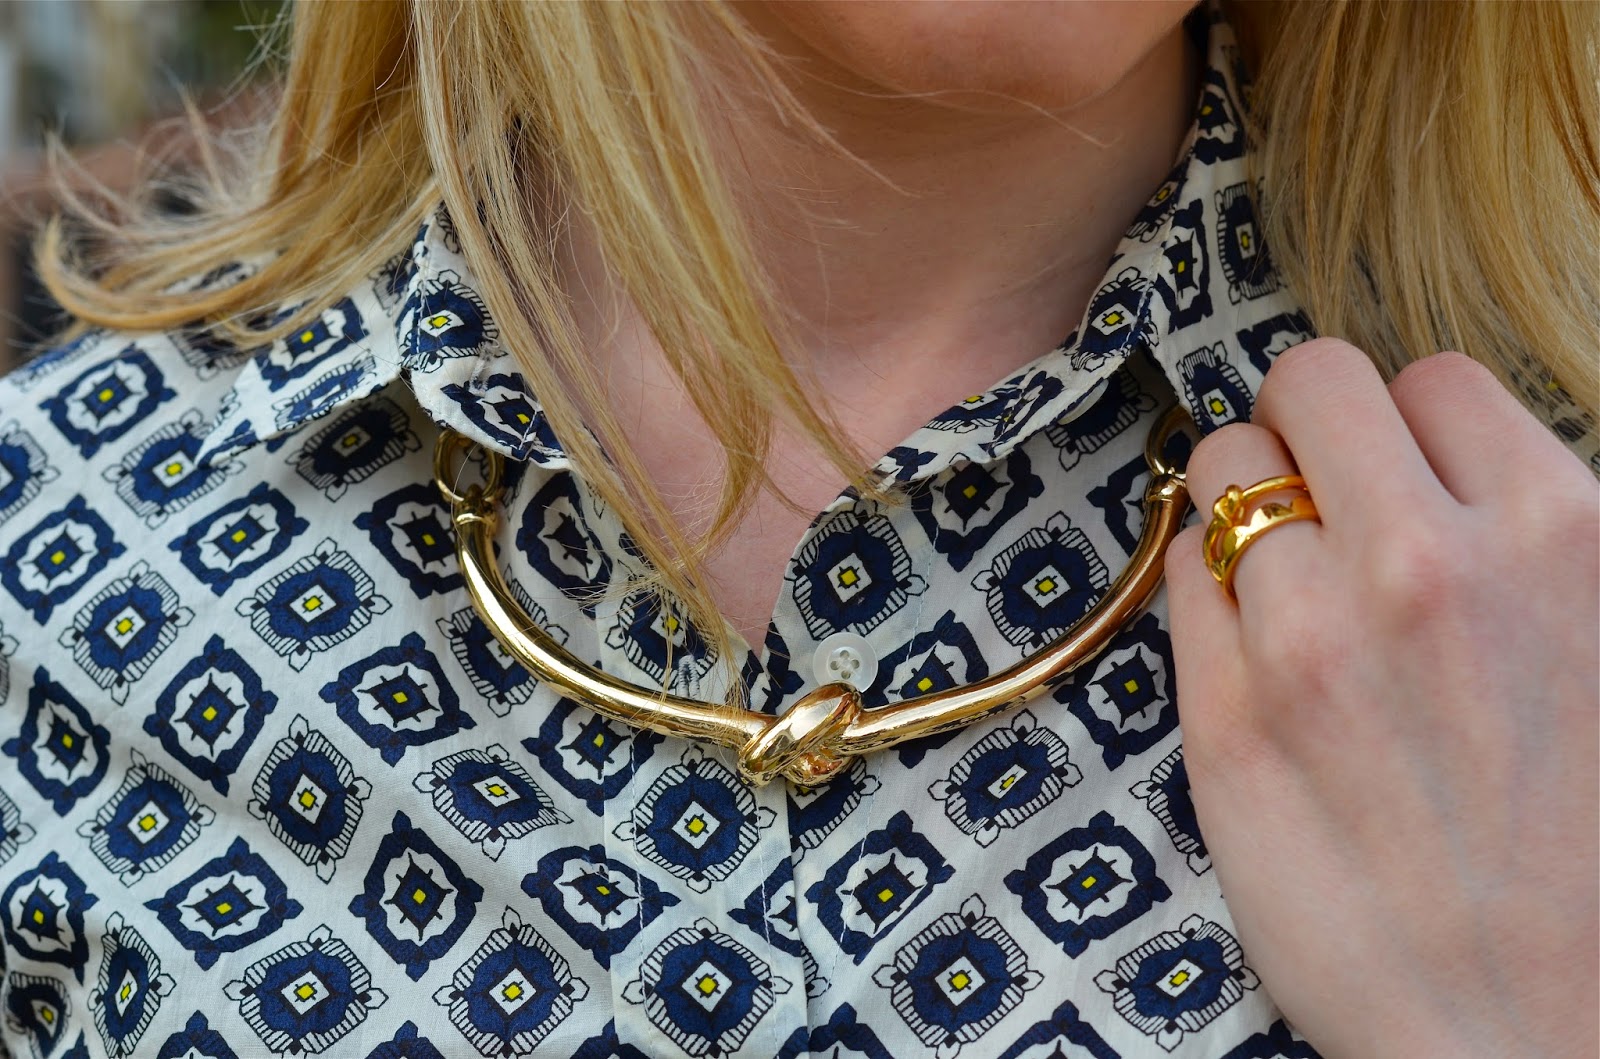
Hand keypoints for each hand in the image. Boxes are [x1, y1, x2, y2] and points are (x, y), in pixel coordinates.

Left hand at [1164, 338, 1598, 1057]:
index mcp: (1557, 534)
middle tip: (1322, 484)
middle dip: (1312, 422)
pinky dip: (1204, 577)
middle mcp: (1424, 567)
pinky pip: (1178, 568)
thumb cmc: (1589, 845)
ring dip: (1244, 497)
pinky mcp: (1221, 716)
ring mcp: (1307, 639)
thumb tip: (1456, 461)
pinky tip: (1247, 629)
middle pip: (1311, 383)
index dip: (1416, 423)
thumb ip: (1540, 537)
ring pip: (1222, 465)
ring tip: (1280, 562)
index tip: (1408, 469)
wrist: (1538, 1028)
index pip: (1434, 379)